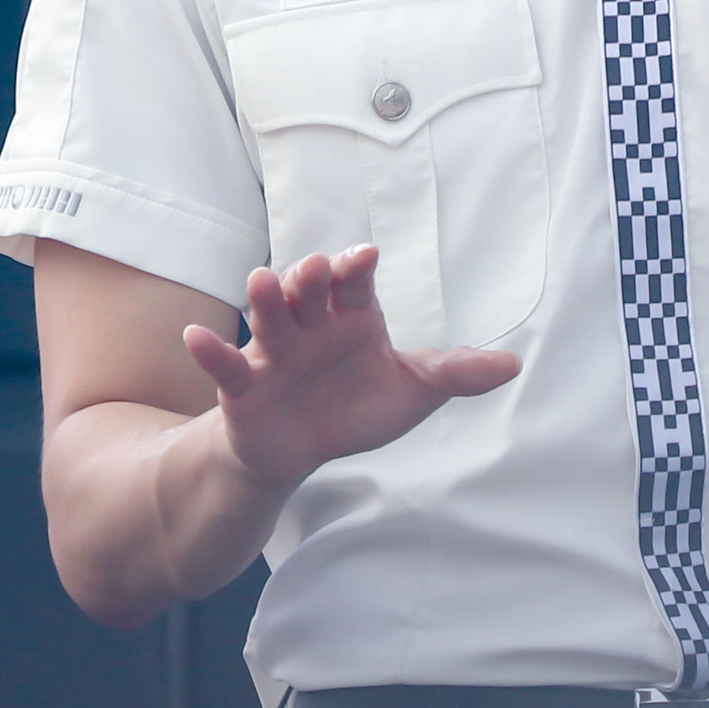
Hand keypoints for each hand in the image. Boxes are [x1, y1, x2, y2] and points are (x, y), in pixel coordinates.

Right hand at [180, 245, 518, 488]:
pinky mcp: (244, 387)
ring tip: (260, 280)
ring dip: (264, 300)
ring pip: (269, 320)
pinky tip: (195, 336)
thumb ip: (455, 374)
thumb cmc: (354, 408)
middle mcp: (311, 326)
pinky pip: (226, 366)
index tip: (363, 258)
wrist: (301, 450)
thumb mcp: (410, 392)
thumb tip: (514, 365)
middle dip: (311, 279)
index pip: (354, 284)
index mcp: (352, 317)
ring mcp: (274, 354)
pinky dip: (211, 352)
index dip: (355, 269)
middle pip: (309, 293)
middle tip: (315, 268)